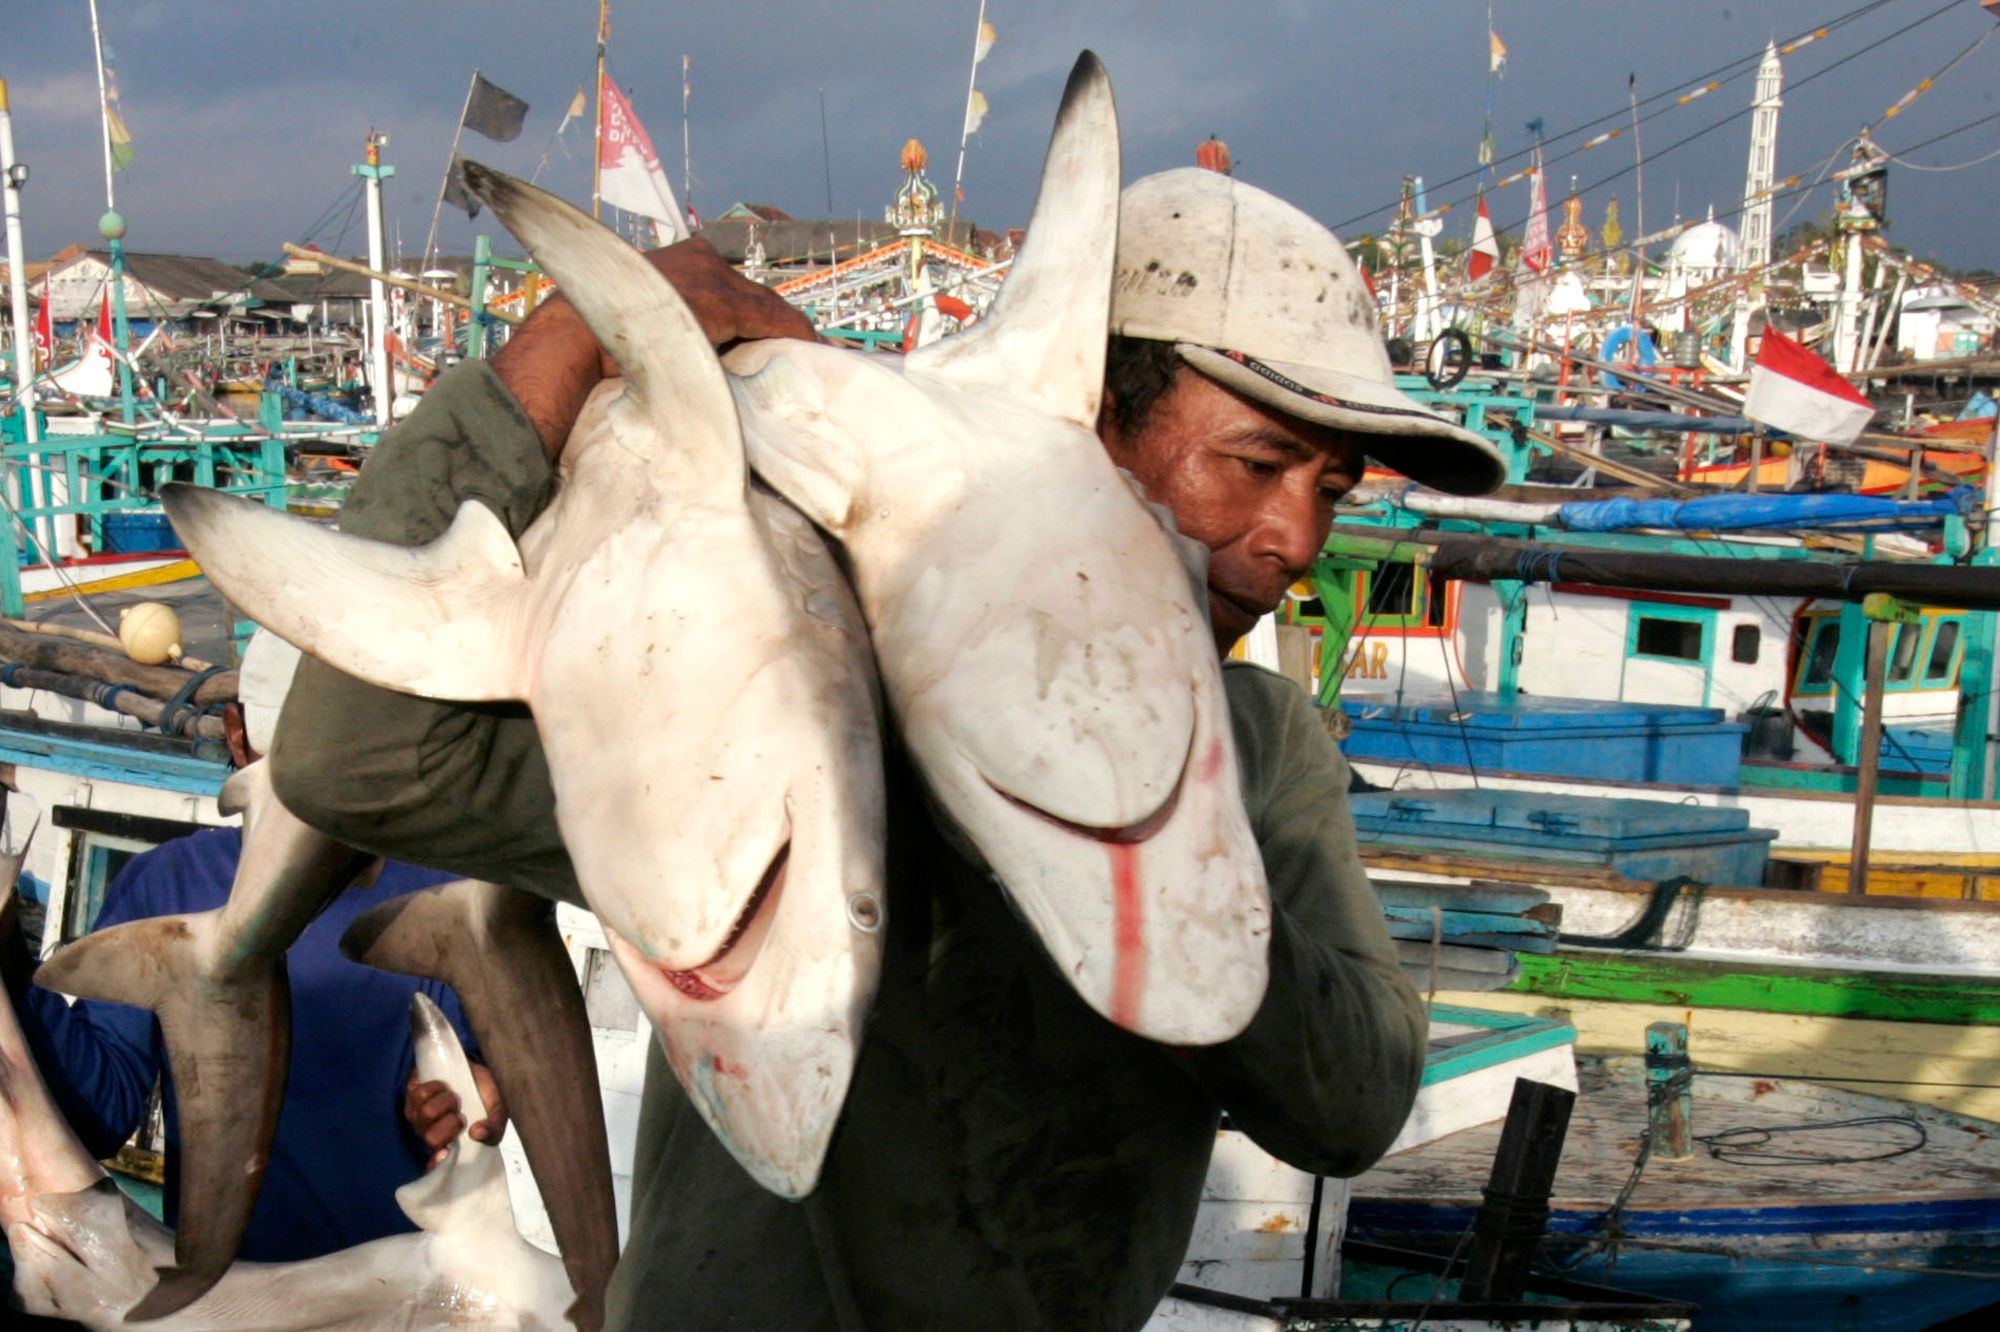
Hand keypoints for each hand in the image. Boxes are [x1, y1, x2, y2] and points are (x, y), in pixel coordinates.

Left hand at [405, 1062, 506, 1169]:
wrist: (473, 1064)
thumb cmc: (485, 1091)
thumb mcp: (498, 1109)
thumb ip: (494, 1127)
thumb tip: (477, 1134)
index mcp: (452, 1142)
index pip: (436, 1165)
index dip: (436, 1164)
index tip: (445, 1154)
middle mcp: (431, 1133)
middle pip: (432, 1139)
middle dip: (450, 1122)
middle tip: (460, 1111)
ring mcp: (418, 1116)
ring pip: (425, 1115)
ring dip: (444, 1101)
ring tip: (453, 1095)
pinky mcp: (411, 1096)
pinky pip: (419, 1095)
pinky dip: (435, 1088)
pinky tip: (442, 1086)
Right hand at [492, 237, 814, 460]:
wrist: (575, 338)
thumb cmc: (599, 341)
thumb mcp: (645, 325)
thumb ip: (676, 330)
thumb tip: (695, 359)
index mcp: (682, 261)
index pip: (734, 288)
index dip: (757, 314)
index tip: (772, 336)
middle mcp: (700, 260)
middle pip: (754, 295)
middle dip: (775, 324)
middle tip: (797, 351)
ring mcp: (712, 277)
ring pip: (766, 306)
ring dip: (786, 332)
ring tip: (808, 355)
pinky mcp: (722, 301)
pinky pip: (771, 317)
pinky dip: (793, 333)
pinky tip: (810, 348)